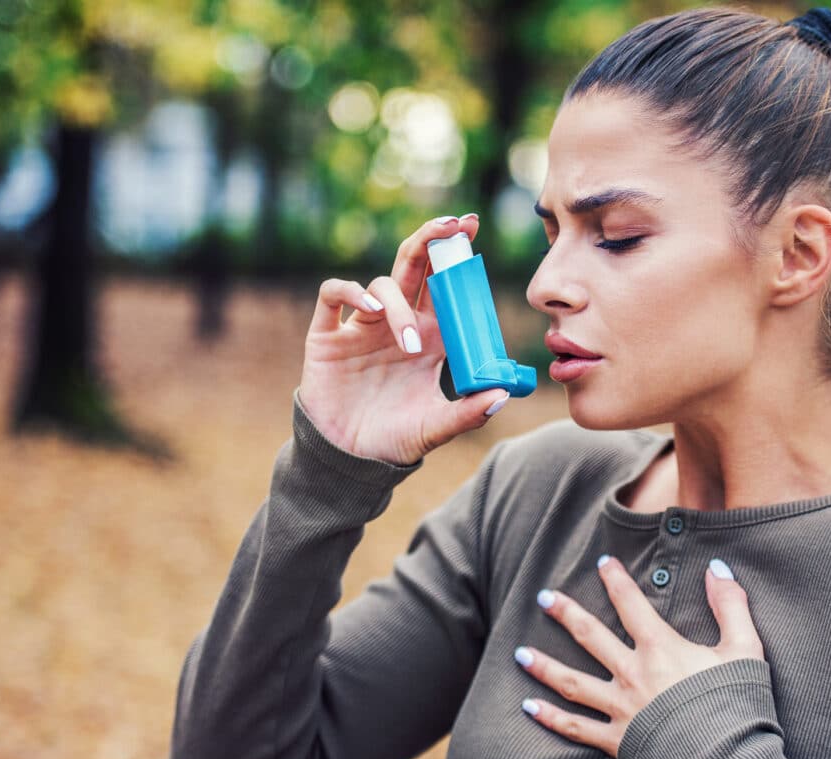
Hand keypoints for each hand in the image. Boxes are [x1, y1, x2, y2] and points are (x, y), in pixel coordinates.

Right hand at [297, 213, 509, 464]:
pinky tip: (371, 309)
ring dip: (400, 306)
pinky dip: (352, 292)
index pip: (446, 286)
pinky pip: (334, 294)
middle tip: (453, 225)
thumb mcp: (436, 428)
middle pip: (415, 266)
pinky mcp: (328, 336)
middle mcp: (398, 324)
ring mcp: (362, 327)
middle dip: (432, 239)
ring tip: (410, 343)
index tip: (472, 229)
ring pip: (383, 285)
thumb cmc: (395, 440)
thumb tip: (503, 394)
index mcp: (430, 337)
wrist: (349, 461)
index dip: (456, 255)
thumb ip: (468, 413)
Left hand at [515, 556, 764, 757]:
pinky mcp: (617, 740)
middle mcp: (633, 674)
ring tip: (519, 654)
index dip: (616, 581)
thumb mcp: (745, 649)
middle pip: (590, 637)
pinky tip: (529, 707)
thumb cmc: (738, 705)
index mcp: (661, 649)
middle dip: (565, 613)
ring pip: (572, 682)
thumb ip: (730, 606)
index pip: (631, 604)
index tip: (602, 563)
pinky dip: (551, 718)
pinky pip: (577, 728)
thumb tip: (718, 568)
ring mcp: (621, 708)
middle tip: (542, 597)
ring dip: (544, 665)